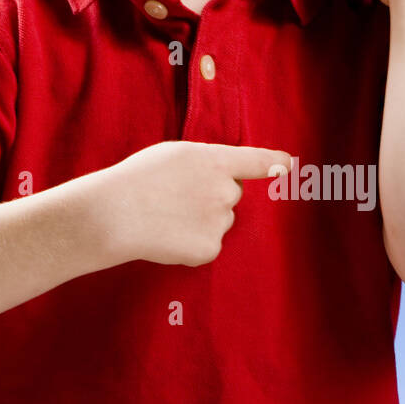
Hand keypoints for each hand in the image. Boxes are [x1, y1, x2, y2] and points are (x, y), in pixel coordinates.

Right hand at [91, 141, 291, 266]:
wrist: (117, 213)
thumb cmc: (138, 179)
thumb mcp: (173, 154)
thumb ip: (204, 161)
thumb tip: (222, 175)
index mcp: (215, 161)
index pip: (254, 160)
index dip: (273, 161)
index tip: (288, 164)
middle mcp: (225, 191)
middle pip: (231, 194)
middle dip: (212, 196)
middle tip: (176, 197)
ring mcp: (219, 221)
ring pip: (218, 221)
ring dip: (200, 220)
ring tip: (165, 217)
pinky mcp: (209, 248)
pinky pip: (207, 244)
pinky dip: (191, 243)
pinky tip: (168, 236)